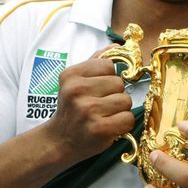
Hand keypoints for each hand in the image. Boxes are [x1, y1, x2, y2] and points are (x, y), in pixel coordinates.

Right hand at [44, 47, 134, 162]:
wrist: (60, 140)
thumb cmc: (72, 108)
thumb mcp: (76, 82)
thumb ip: (95, 62)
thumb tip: (117, 46)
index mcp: (71, 75)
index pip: (108, 65)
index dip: (108, 78)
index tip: (97, 89)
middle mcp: (76, 90)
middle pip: (119, 83)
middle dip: (115, 94)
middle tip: (101, 105)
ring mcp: (87, 110)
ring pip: (125, 100)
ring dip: (120, 110)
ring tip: (104, 116)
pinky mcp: (98, 128)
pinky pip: (128, 118)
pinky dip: (123, 124)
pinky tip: (109, 126)